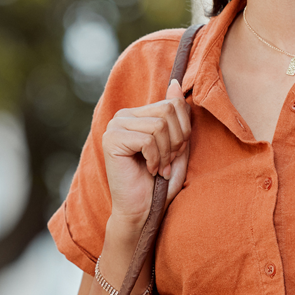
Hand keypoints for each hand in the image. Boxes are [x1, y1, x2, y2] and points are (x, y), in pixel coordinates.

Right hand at [101, 79, 191, 229]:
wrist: (141, 211)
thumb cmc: (159, 182)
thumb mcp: (177, 146)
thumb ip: (178, 117)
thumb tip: (175, 83)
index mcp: (139, 114)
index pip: (174, 103)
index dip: (183, 130)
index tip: (175, 153)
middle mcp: (124, 115)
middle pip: (168, 110)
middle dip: (176, 141)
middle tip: (167, 162)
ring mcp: (115, 126)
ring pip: (159, 125)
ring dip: (166, 153)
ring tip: (159, 168)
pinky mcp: (111, 139)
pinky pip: (148, 139)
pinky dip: (155, 159)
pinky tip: (148, 170)